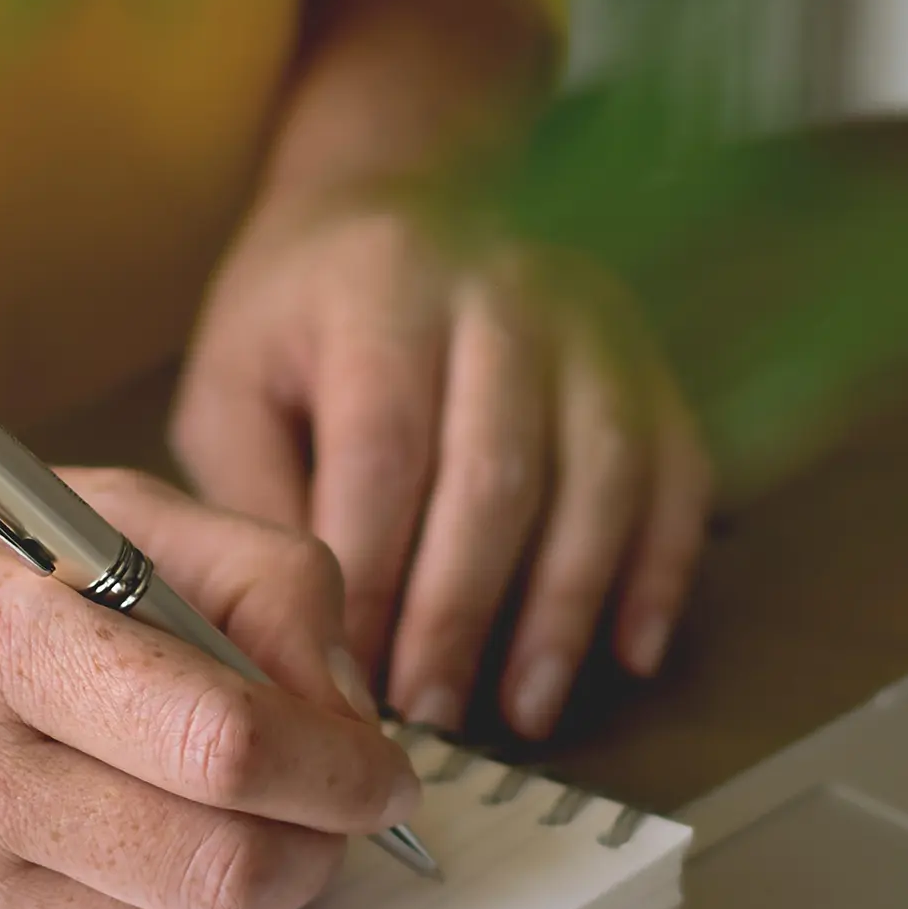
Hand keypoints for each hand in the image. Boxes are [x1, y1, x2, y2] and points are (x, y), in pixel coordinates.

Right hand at [0, 469, 417, 908]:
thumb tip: (345, 699)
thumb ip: (241, 572)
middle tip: (338, 808)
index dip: (337, 767)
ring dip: (255, 888)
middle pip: (217, 864)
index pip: (220, 738)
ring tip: (248, 819)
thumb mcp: (69, 503)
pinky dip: (160, 908)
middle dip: (320, 847)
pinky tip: (134, 837)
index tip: (379, 768)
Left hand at [172, 194, 711, 738]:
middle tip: (428, 714)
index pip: (385, 453)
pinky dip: (658, 572)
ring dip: (563, 612)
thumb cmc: (300, 321)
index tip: (349, 679)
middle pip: (496, 475)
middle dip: (460, 614)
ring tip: (522, 710)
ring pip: (599, 480)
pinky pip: (674, 474)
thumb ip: (258, 502)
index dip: (374, 580)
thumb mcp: (233, 388)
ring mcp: (590, 324)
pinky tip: (627, 655)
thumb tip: (309, 639)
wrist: (399, 195)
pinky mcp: (647, 361)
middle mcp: (499, 295)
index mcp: (379, 291)